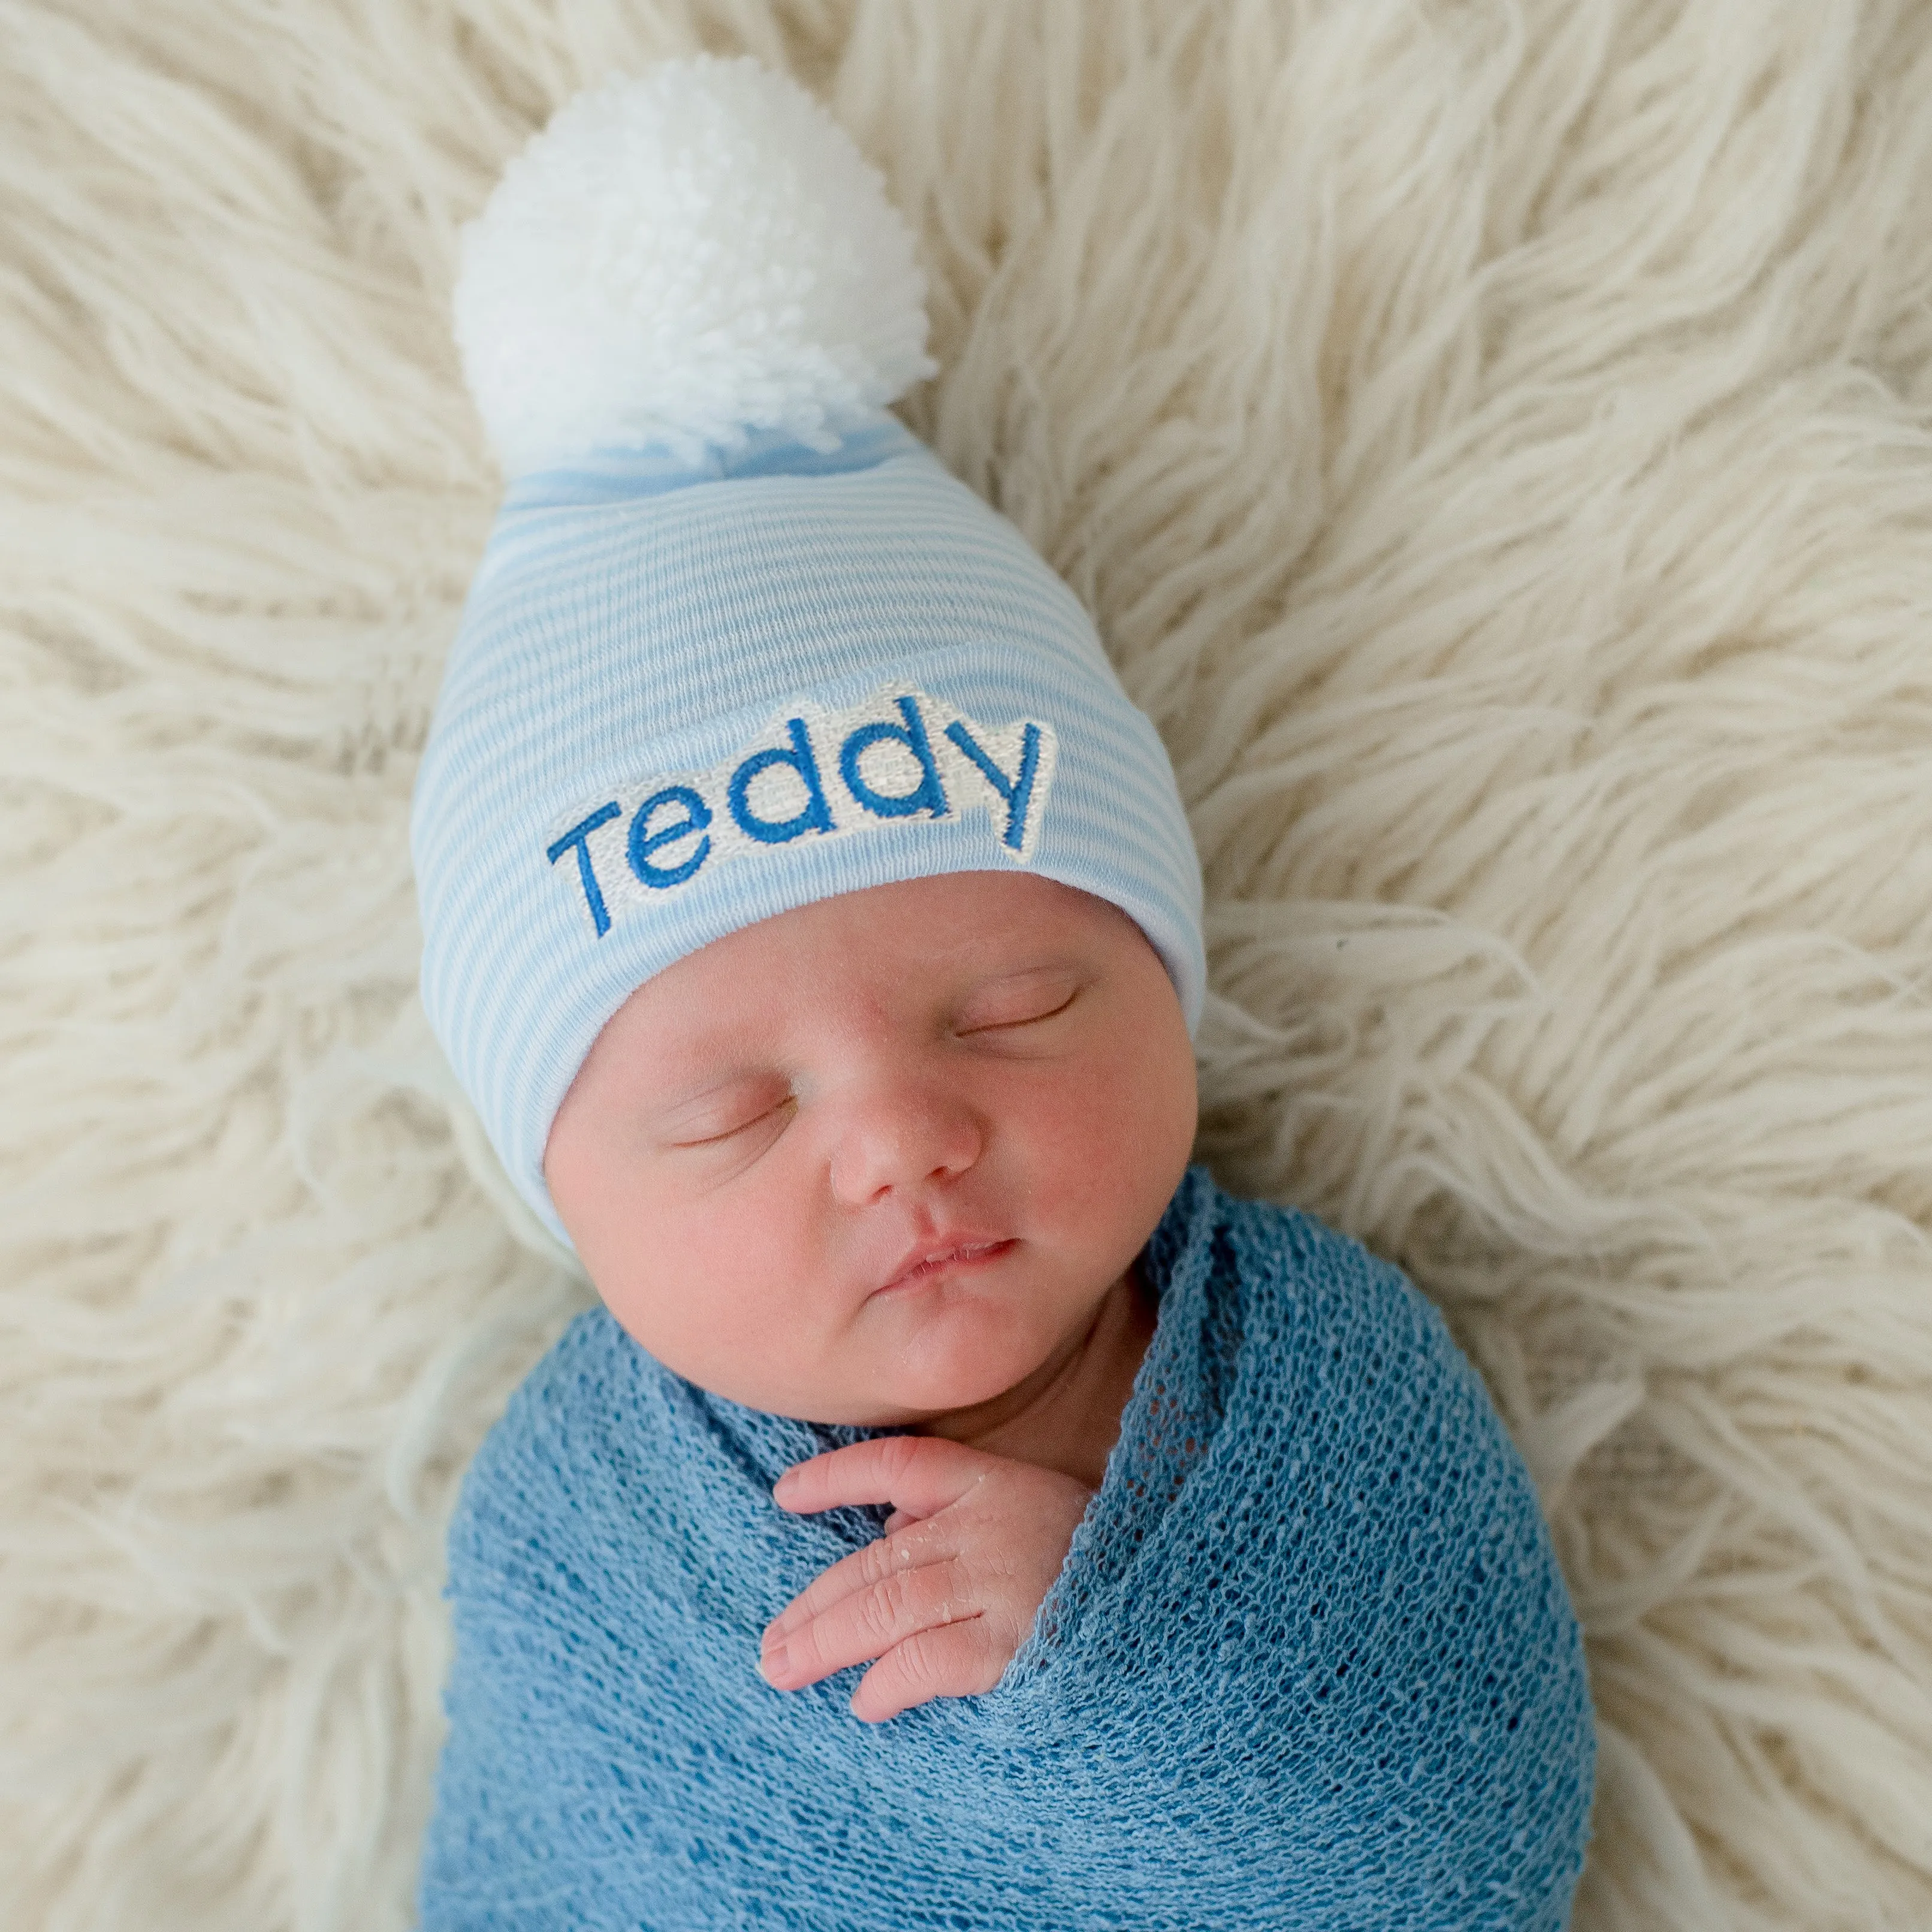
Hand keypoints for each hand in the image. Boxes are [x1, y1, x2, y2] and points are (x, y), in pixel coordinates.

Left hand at [760, 1434, 1094, 1722]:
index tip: (783, 1497)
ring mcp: (999, 1582)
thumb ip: (959, 1515)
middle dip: (813, 1606)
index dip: (835, 1477)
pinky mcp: (1014, 1644)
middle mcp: (987, 1525)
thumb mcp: (1032, 1510)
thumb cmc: (1096, 1561)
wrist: (1175, 1610)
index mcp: (990, 1482)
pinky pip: (926, 1661)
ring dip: (825, 1643)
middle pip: (875, 1560)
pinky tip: (864, 1703)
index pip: (897, 1464)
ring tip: (785, 1669)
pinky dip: (887, 1682)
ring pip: (885, 1608)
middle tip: (769, 1646)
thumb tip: (887, 1531)